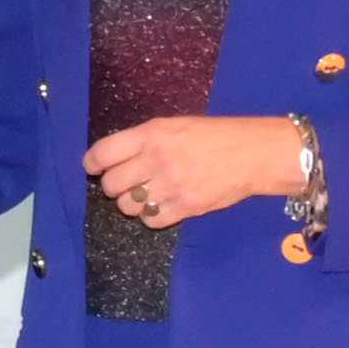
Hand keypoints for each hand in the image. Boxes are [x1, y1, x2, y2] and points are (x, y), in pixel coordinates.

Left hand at [79, 114, 308, 233]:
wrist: (255, 154)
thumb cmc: (216, 136)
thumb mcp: (177, 126)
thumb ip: (145, 140)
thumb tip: (114, 158)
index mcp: (153, 134)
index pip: (103, 153)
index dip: (92, 163)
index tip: (93, 168)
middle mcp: (158, 159)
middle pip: (111, 184)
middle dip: (113, 186)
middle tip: (125, 184)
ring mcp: (172, 185)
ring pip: (128, 206)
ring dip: (131, 204)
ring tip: (145, 196)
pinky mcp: (186, 207)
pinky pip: (151, 221)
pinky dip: (151, 217)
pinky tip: (161, 206)